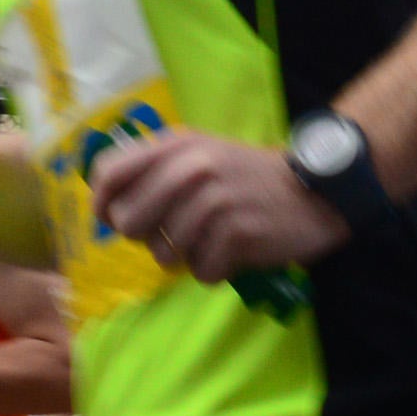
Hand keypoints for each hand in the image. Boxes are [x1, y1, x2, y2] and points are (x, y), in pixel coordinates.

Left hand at [86, 125, 347, 276]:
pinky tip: (233, 251)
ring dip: (185, 257)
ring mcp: (215, 201)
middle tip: (170, 235)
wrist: (315, 191)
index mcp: (177, 144)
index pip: (110, 172)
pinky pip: (201, 271)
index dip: (101, 203)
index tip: (111, 219)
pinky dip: (215, 269)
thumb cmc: (247, 178)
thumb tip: (107, 209)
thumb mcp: (201, 154)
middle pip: (128, 222)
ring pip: (164, 254)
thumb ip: (156, 170)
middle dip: (144, 238)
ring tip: (212, 239)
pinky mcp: (237, 233)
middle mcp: (192, 168)